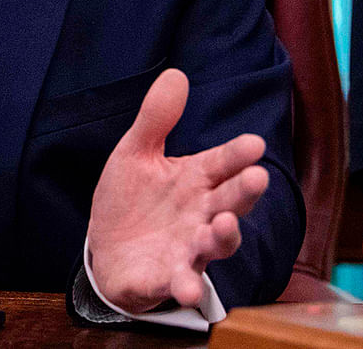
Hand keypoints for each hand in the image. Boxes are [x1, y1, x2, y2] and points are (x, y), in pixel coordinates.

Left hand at [88, 69, 268, 313]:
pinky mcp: (166, 278)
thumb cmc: (131, 200)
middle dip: (244, 191)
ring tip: (223, 225)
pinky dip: (185, 286)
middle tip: (257, 177)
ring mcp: (188, 249)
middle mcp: (200, 215)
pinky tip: (187, 287)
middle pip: (229, 202)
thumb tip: (176, 74)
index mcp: (195, 181)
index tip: (254, 143)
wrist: (106, 250)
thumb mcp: (136, 154)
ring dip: (223, 237)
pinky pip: (180, 282)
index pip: (222, 163)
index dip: (237, 154)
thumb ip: (156, 119)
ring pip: (215, 245)